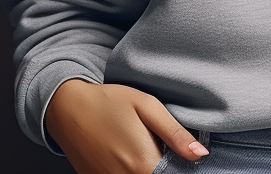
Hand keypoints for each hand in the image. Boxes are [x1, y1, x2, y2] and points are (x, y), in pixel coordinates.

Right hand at [45, 79, 208, 173]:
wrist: (68, 109)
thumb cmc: (110, 102)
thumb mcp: (147, 106)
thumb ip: (175, 133)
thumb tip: (201, 155)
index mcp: (143, 163)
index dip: (182, 166)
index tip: (180, 153)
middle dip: (166, 167)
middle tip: (160, 145)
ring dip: (148, 168)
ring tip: (144, 147)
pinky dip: (132, 170)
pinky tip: (130, 155)